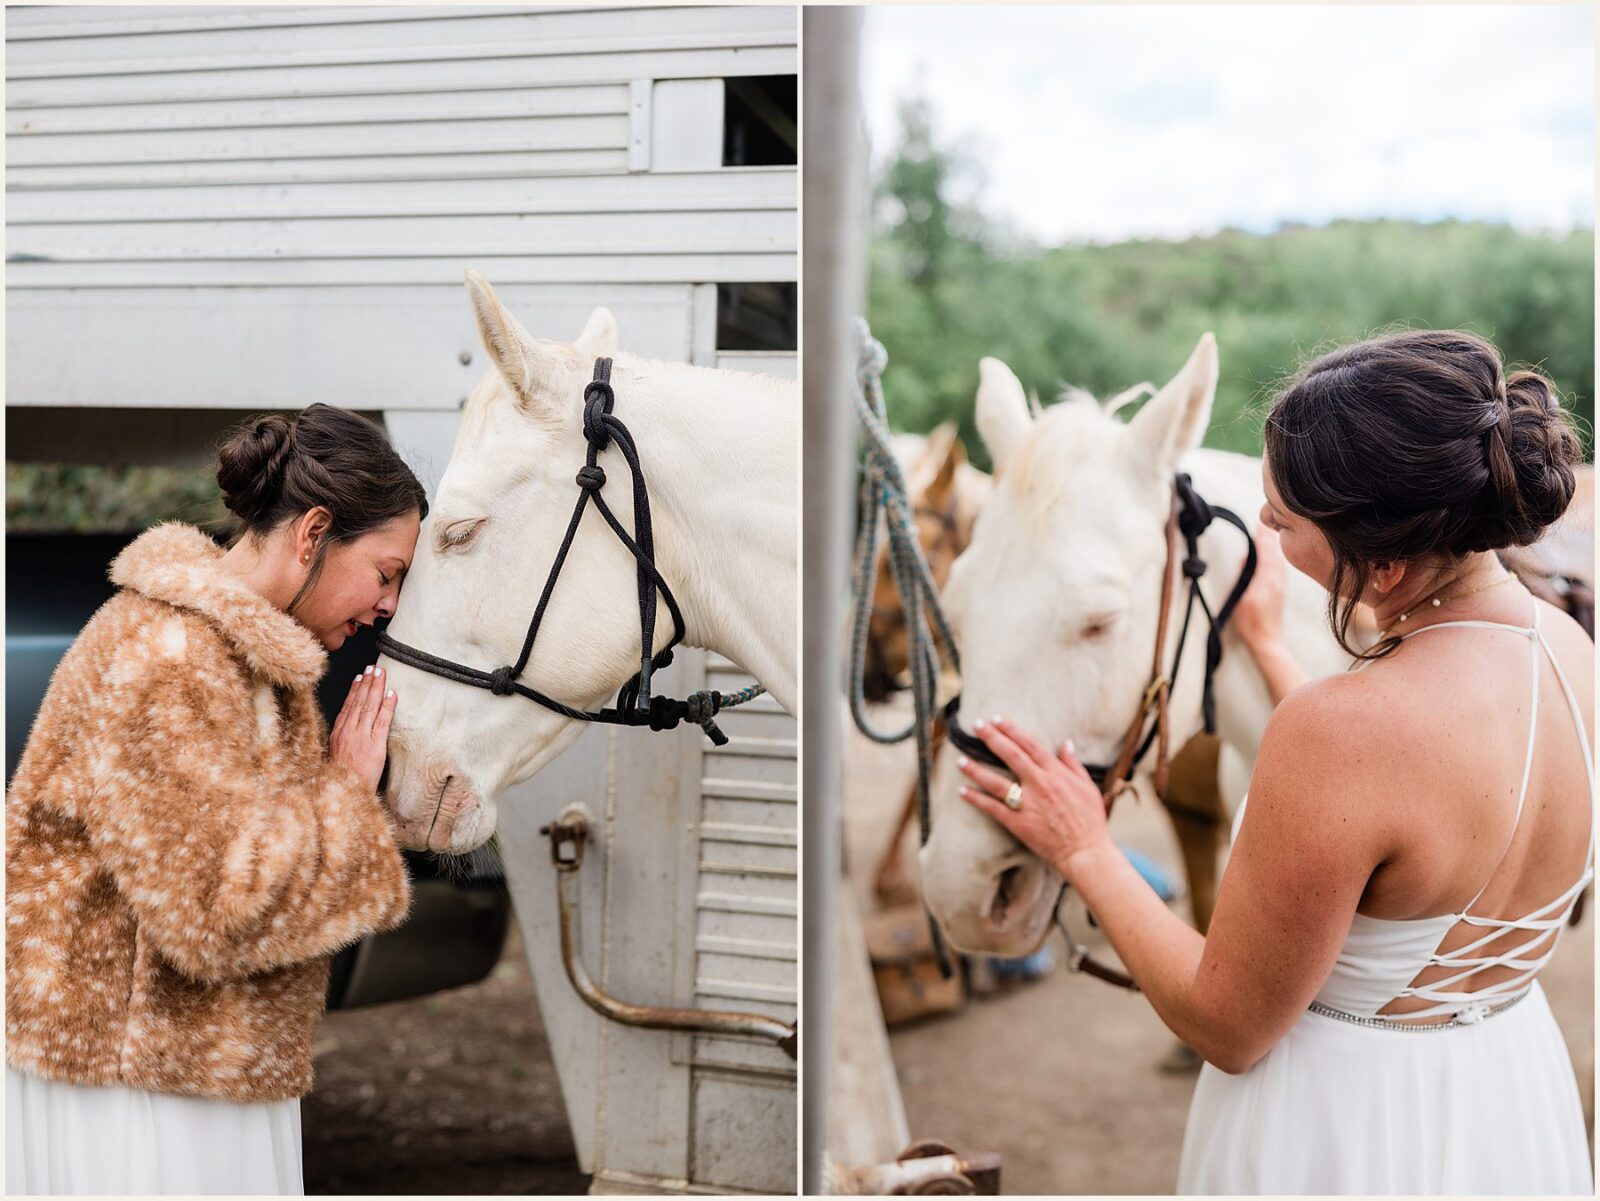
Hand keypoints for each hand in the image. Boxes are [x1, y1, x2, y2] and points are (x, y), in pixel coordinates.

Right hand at [329, 666, 397, 790]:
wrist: (343, 795)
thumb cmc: (340, 780)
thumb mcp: (333, 757)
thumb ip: (339, 741)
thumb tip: (345, 730)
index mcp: (337, 735)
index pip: (347, 707)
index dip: (354, 691)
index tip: (359, 677)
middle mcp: (348, 732)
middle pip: (358, 702)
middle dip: (366, 683)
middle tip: (373, 668)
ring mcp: (361, 738)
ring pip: (369, 707)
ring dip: (376, 688)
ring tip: (381, 674)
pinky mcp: (374, 746)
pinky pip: (382, 722)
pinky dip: (387, 706)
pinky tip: (392, 694)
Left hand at [956, 716, 1114, 879]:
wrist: (1085, 852)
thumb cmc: (1090, 820)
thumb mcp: (1087, 787)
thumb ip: (1073, 764)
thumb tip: (1065, 743)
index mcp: (1056, 774)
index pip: (1030, 745)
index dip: (1012, 730)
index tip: (997, 719)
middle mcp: (1040, 785)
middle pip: (1011, 755)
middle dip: (992, 738)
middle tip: (976, 725)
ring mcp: (1028, 804)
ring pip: (996, 782)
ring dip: (976, 769)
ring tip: (960, 759)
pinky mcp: (1018, 823)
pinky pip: (993, 808)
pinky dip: (976, 799)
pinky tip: (962, 791)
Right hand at [1231, 521, 1286, 653]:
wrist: (1266, 639)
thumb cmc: (1252, 623)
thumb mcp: (1242, 599)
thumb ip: (1245, 578)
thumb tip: (1246, 561)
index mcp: (1268, 580)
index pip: (1265, 552)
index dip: (1262, 537)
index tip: (1259, 523)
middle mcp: (1277, 581)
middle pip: (1274, 553)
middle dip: (1268, 538)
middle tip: (1264, 523)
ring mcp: (1279, 586)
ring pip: (1277, 560)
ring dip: (1272, 546)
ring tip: (1268, 534)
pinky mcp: (1279, 591)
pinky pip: (1278, 567)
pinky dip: (1274, 556)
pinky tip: (1273, 556)